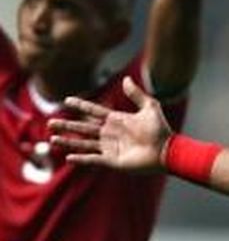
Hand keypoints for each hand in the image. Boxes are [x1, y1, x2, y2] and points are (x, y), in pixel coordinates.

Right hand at [49, 77, 172, 172]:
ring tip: (52, 139)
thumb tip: (126, 79)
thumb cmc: (161, 130)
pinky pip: (93, 160)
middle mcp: (110, 133)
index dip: (81, 106)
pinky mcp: (112, 161)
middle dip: (67, 125)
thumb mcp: (150, 108)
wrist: (167, 150)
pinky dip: (81, 159)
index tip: (67, 100)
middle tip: (50, 122)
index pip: (94, 111)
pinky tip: (68, 158)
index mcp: (117, 120)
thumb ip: (137, 94)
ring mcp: (110, 148)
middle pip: (83, 128)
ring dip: (68, 142)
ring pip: (83, 144)